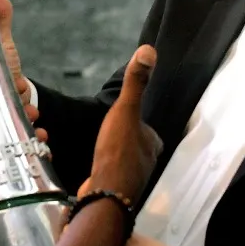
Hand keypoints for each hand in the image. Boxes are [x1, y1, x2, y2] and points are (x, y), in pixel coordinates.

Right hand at [85, 44, 160, 199]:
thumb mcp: (125, 110)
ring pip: (122, 164)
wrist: (104, 195)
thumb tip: (149, 50)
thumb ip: (136, 84)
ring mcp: (130, 182)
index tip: (124, 119)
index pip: (147, 130)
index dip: (136, 124)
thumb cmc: (117, 153)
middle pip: (135, 148)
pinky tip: (92, 171)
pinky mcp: (113, 194)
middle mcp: (146, 165)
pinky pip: (109, 178)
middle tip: (108, 135)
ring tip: (99, 151)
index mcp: (152, 145)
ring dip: (112, 159)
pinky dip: (102, 173)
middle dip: (124, 142)